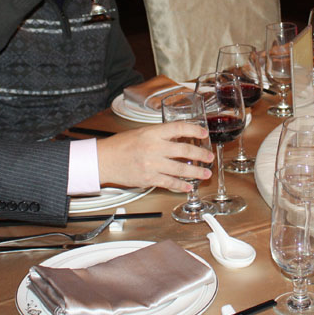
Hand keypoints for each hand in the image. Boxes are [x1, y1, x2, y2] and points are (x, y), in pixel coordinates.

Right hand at [96, 122, 212, 192]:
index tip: (203, 133)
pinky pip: (169, 183)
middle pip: (184, 150)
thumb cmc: (120, 145)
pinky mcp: (148, 179)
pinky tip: (188, 186)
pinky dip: (180, 186)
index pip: (179, 128)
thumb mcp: (141, 133)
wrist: (104, 160)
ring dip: (196, 172)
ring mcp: (152, 164)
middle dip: (200, 154)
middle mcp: (154, 148)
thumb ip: (160, 136)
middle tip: (209, 156)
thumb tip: (178, 138)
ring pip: (180, 169)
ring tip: (205, 173)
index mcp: (152, 133)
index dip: (194, 130)